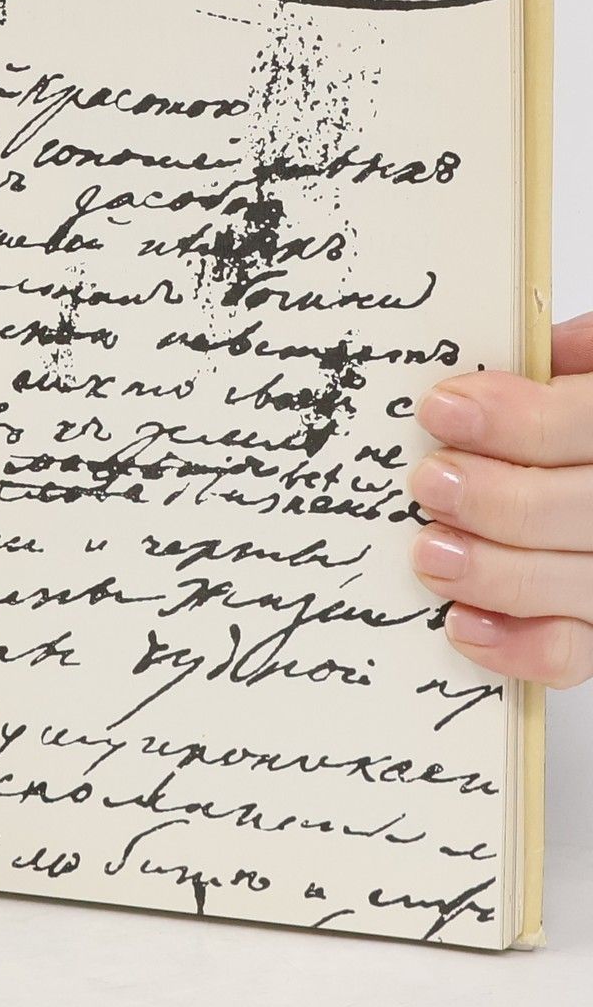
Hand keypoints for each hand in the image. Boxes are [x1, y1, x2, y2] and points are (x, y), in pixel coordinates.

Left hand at [412, 312, 592, 686]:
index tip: (442, 409)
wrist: (584, 475)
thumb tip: (528, 353)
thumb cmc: (579, 425)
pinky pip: (576, 653)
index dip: (523, 420)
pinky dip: (518, 646)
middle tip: (429, 482)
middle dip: (502, 499)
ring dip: (497, 572)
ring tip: (429, 551)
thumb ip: (577, 355)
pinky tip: (461, 623)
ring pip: (586, 585)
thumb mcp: (592, 366)